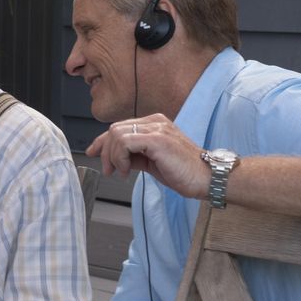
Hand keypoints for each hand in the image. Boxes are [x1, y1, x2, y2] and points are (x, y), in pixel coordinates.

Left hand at [85, 114, 209, 198]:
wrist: (207, 178)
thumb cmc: (185, 172)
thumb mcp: (152, 163)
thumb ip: (135, 156)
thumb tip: (116, 159)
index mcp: (155, 124)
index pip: (120, 127)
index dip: (102, 141)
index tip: (93, 152)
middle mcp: (155, 121)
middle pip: (114, 129)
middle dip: (105, 152)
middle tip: (109, 171)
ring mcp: (157, 128)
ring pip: (117, 134)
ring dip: (113, 157)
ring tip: (122, 172)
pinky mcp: (157, 139)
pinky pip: (125, 142)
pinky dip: (121, 157)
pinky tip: (128, 170)